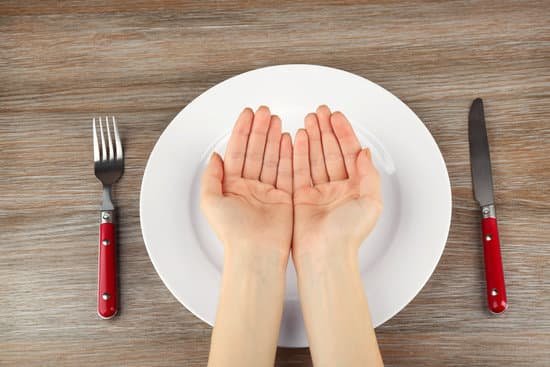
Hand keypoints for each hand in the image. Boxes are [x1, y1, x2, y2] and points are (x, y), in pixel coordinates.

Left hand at [200, 106, 292, 260]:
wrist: (255, 252)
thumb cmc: (232, 232)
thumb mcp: (210, 200)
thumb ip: (211, 176)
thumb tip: (215, 156)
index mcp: (231, 186)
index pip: (238, 151)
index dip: (242, 131)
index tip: (248, 114)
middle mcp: (249, 187)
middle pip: (255, 151)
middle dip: (260, 130)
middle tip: (266, 112)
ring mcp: (267, 192)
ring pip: (271, 158)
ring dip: (274, 138)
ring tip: (277, 120)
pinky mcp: (284, 198)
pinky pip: (286, 171)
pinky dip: (288, 155)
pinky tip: (289, 140)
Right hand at [292, 106, 383, 366]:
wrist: (325, 254)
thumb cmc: (348, 235)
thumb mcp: (371, 201)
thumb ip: (368, 173)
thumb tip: (365, 152)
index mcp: (355, 187)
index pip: (348, 152)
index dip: (343, 132)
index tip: (336, 116)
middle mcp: (337, 188)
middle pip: (330, 150)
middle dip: (325, 129)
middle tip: (320, 112)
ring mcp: (318, 192)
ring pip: (314, 156)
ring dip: (311, 137)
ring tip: (307, 120)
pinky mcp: (301, 197)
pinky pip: (298, 169)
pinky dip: (297, 152)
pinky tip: (295, 139)